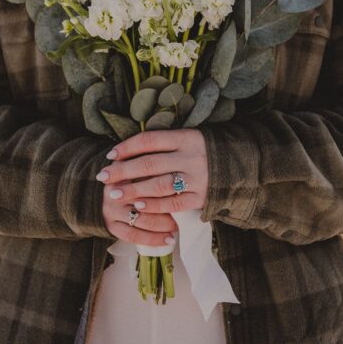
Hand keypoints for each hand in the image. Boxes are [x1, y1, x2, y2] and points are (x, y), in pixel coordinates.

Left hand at [96, 129, 209, 245]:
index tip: (110, 155)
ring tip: (115, 193)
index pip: (150, 141)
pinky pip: (174, 203)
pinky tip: (139, 205)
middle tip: (103, 177)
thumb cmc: (203, 151)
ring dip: (134, 190)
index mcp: (186, 138)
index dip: (127, 147)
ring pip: (160, 184)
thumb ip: (163, 144)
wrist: (238, 166)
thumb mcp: (188, 139)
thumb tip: (127, 151)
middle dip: (123, 171)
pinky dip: (155, 205)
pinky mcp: (201, 197)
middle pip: (150, 163)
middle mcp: (191, 156)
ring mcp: (197, 178)